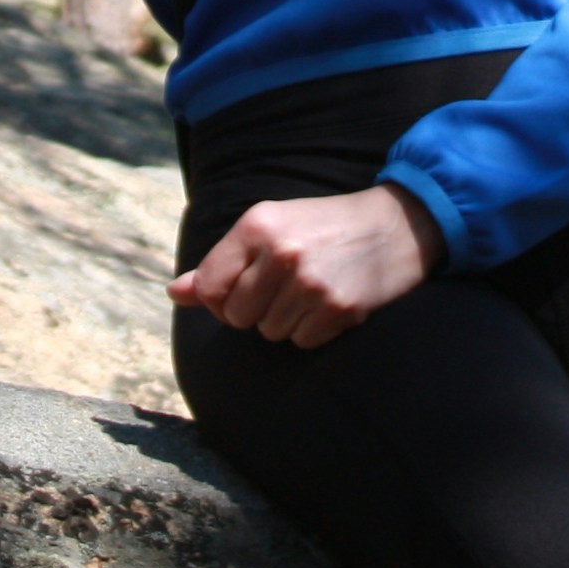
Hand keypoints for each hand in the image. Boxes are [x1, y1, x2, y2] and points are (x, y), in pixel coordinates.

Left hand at [169, 183, 439, 348]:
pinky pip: (302, 342)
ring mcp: (311, 283)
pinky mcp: (338, 309)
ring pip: (269, 333)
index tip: (245, 287)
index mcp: (258, 226)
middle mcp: (281, 253)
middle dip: (256, 310)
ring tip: (312, 288)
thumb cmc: (322, 227)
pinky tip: (331, 299)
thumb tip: (174, 294)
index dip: (222, 298)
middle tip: (287, 284)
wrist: (394, 226)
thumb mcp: (269, 228)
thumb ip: (219, 264)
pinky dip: (313, 330)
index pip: (209, 289)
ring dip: (287, 319)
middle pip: (236, 317)